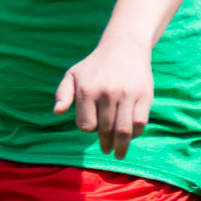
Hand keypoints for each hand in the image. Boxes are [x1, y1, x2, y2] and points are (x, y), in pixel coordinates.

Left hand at [53, 37, 153, 157]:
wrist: (124, 47)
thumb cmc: (95, 65)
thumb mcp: (73, 74)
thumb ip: (62, 94)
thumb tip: (57, 112)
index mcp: (87, 90)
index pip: (86, 125)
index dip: (89, 129)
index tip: (93, 127)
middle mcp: (106, 93)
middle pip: (105, 130)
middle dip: (105, 143)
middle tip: (107, 150)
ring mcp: (126, 95)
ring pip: (123, 130)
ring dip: (121, 146)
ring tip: (119, 153)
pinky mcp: (143, 95)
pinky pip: (139, 122)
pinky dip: (135, 134)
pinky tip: (132, 136)